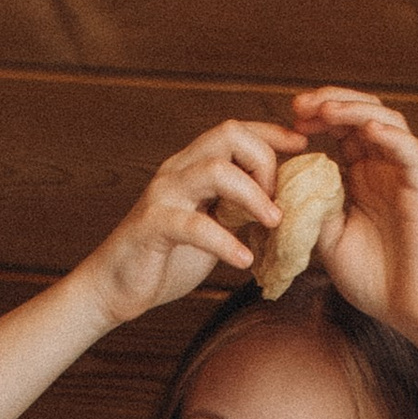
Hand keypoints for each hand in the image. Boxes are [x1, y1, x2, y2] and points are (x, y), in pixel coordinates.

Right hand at [76, 119, 302, 330]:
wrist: (114, 287)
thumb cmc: (166, 258)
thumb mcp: (212, 227)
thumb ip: (238, 212)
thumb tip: (283, 210)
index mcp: (193, 166)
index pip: (236, 131)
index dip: (272, 132)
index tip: (303, 145)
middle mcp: (177, 170)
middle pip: (229, 134)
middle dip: (264, 161)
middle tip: (279, 201)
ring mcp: (163, 195)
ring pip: (215, 170)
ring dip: (253, 196)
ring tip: (273, 224)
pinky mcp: (152, 226)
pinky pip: (195, 226)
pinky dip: (226, 242)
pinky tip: (243, 260)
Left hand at [288, 87, 417, 345]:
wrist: (413, 311)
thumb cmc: (376, 279)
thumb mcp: (328, 240)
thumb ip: (312, 208)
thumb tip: (285, 181)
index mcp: (361, 177)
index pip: (340, 130)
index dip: (315, 118)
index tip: (289, 120)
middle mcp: (383, 169)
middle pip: (361, 114)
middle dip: (329, 102)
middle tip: (299, 106)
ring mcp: (404, 176)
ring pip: (386, 122)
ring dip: (355, 110)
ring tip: (325, 111)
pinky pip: (411, 152)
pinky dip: (391, 136)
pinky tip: (368, 130)